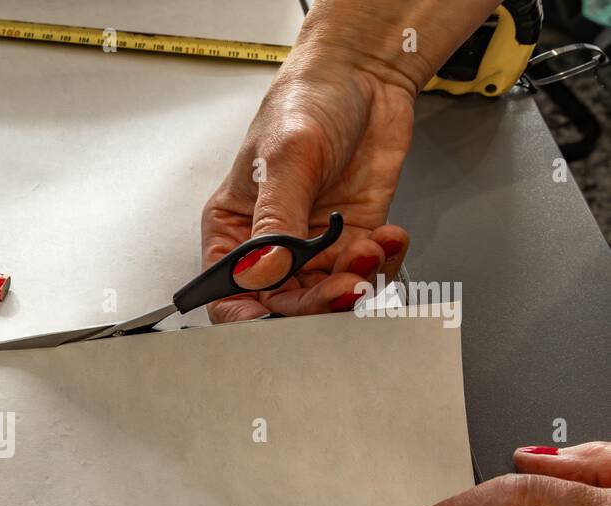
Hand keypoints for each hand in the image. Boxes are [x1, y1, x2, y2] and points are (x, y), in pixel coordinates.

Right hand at [201, 60, 413, 322]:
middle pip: (284, 304)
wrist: (364, 76)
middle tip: (345, 285)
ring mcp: (313, 245)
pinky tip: (387, 237)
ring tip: (369, 250)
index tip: (276, 319)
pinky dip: (383, 263)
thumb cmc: (305, 102)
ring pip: (329, 295)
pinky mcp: (352, 238)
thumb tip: (263, 270)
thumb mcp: (285, 158)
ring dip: (356, 282)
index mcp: (233, 231)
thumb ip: (276, 221)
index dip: (248, 318)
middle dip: (318, 302)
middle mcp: (270, 245)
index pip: (229, 294)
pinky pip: (367, 272)